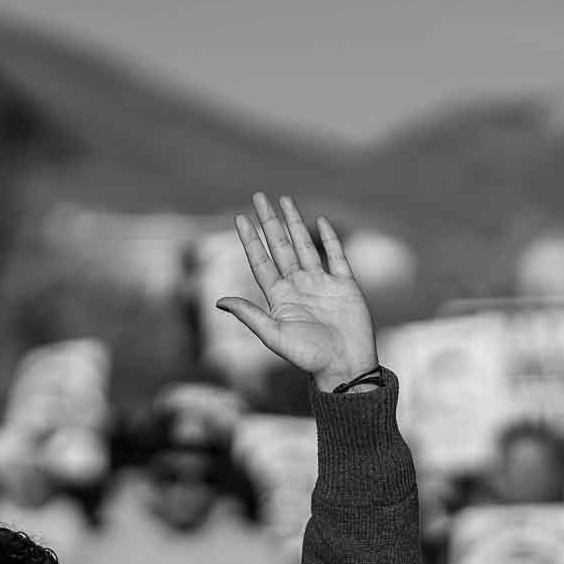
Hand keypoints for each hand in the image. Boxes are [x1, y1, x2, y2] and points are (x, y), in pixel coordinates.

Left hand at [217, 193, 379, 393]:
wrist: (346, 367)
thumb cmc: (309, 357)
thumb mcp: (274, 336)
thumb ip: (250, 315)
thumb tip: (217, 301)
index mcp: (280, 297)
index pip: (261, 261)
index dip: (250, 239)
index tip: (241, 218)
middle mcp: (299, 287)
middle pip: (280, 246)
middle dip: (270, 221)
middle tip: (259, 196)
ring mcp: (322, 284)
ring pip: (305, 246)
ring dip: (294, 224)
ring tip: (284, 201)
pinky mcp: (346, 286)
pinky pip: (336, 257)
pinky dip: (330, 239)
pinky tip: (321, 222)